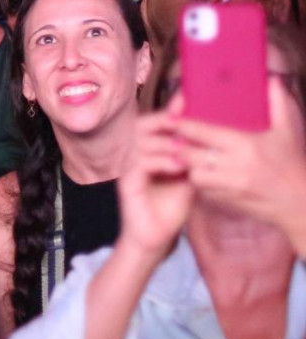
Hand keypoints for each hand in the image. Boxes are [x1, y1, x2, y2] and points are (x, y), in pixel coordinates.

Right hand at [116, 100, 194, 257]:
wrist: (153, 237)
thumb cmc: (170, 207)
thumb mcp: (188, 178)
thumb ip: (193, 159)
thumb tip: (211, 141)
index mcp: (149, 151)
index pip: (156, 123)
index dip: (170, 111)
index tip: (187, 100)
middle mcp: (135, 154)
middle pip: (142, 125)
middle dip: (163, 120)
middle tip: (182, 122)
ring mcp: (128, 167)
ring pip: (141, 142)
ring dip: (165, 142)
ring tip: (185, 149)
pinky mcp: (126, 182)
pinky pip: (140, 163)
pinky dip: (160, 161)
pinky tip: (178, 166)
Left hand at [173, 77, 305, 233]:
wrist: (302, 201)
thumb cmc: (293, 163)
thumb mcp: (287, 131)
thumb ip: (278, 103)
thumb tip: (272, 79)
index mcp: (246, 145)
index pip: (203, 132)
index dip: (183, 125)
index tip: (172, 119)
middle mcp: (236, 165)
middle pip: (191, 154)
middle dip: (180, 146)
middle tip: (174, 138)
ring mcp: (231, 185)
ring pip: (194, 174)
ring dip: (188, 166)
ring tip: (189, 157)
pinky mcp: (230, 201)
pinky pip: (204, 191)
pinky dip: (200, 182)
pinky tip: (203, 173)